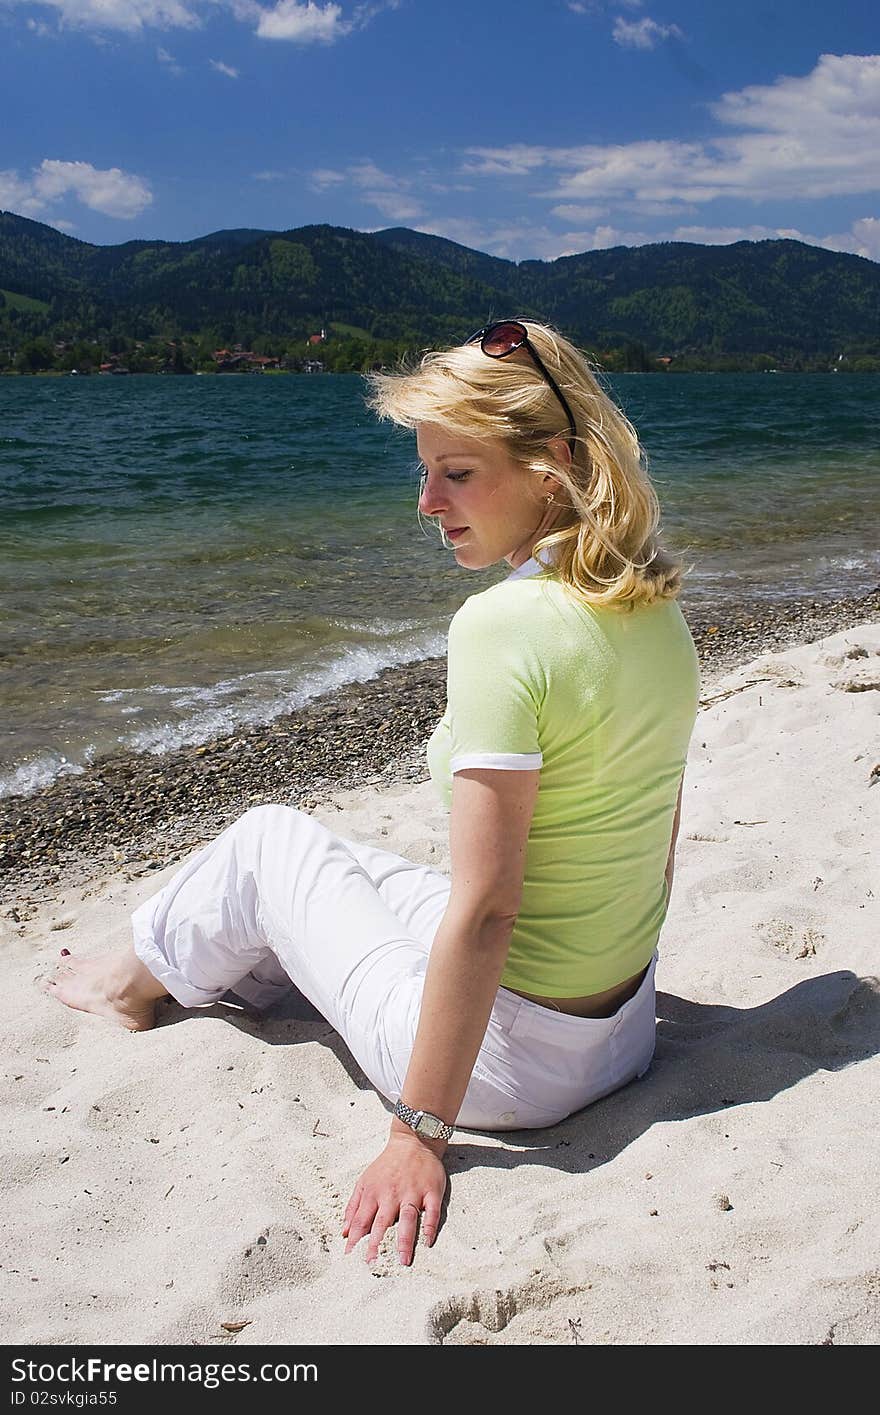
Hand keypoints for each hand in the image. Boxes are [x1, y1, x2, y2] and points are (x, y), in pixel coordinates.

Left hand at [342, 1131, 447, 1265]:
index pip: (361, 1220)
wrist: (413, 1141)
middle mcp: (392, 1194)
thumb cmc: (387, 1166)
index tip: (350, 1258)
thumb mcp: (365, 1181)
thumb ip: (353, 1206)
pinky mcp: (431, 1191)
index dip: (355, 1240)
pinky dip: (430, 1226)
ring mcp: (413, 1192)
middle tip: (372, 1265)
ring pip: (408, 1218)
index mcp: (374, 1193)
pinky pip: (432, 1212)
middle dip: (376, 1244)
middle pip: (382, 1222)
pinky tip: (428, 1241)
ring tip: (403, 1260)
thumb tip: (345, 1232)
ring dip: (405, 1240)